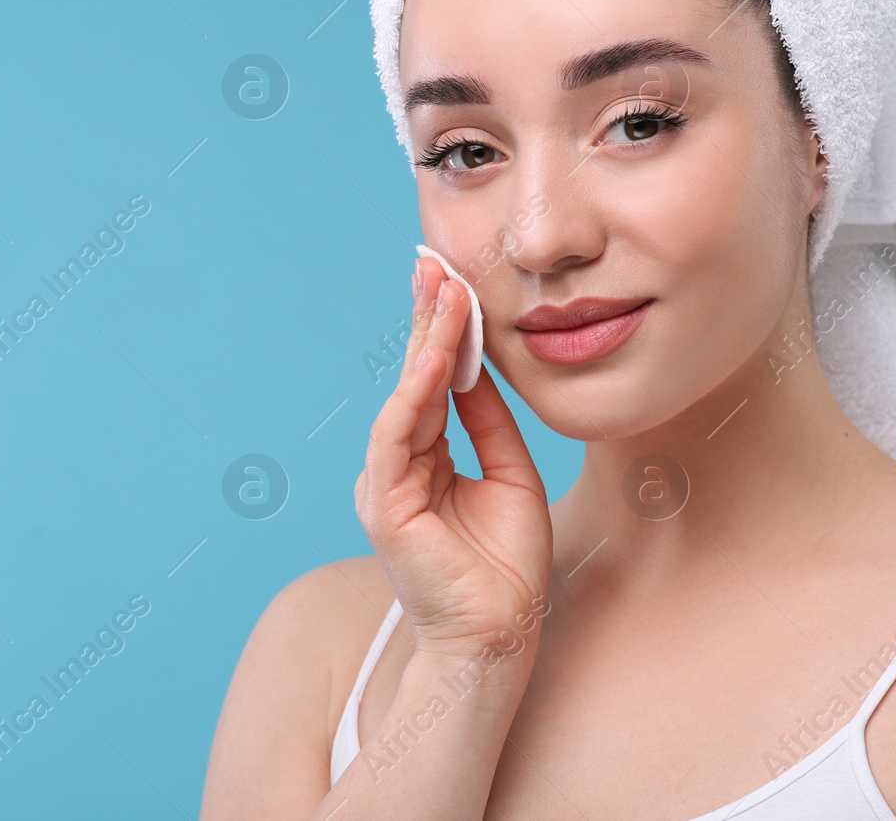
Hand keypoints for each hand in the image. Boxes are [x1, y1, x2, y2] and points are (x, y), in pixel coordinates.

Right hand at [355, 257, 552, 656]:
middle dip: (425, 318)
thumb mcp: (509, 472)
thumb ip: (488, 421)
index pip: (432, 382)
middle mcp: (398, 465)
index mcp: (425, 458)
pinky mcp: (385, 504)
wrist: (501, 633)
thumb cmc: (505, 564)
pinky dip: (417, 389)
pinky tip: (438, 353)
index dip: (442, 331)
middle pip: (413, 378)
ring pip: (405, 395)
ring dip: (426, 340)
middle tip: (433, 262)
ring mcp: (387, 483)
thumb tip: (477, 366)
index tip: (451, 279)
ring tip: (442, 290)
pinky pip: (399, 433)